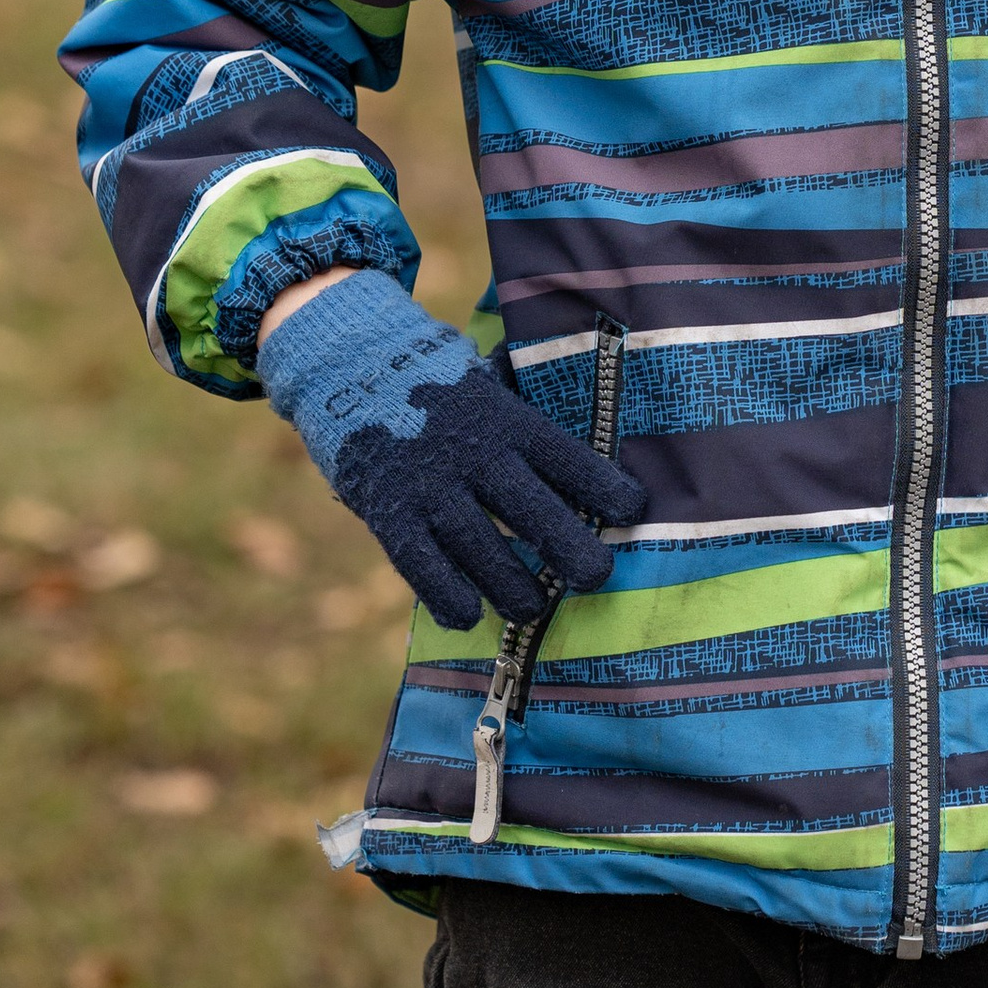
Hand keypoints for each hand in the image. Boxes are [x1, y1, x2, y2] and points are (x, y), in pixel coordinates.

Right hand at [256, 268, 644, 632]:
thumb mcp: (491, 386)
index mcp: (505, 418)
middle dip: (568, 547)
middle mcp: (472, 453)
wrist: (353, 372)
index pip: (564, 455)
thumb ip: (529, 411)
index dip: (602, 485)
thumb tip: (593, 417)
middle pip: (529, 508)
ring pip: (479, 547)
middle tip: (598, 576)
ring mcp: (429, 485)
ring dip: (511, 585)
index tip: (634, 510)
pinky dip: (446, 593)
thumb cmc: (445, 389)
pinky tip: (468, 615)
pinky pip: (420, 563)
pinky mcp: (389, 512)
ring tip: (535, 608)